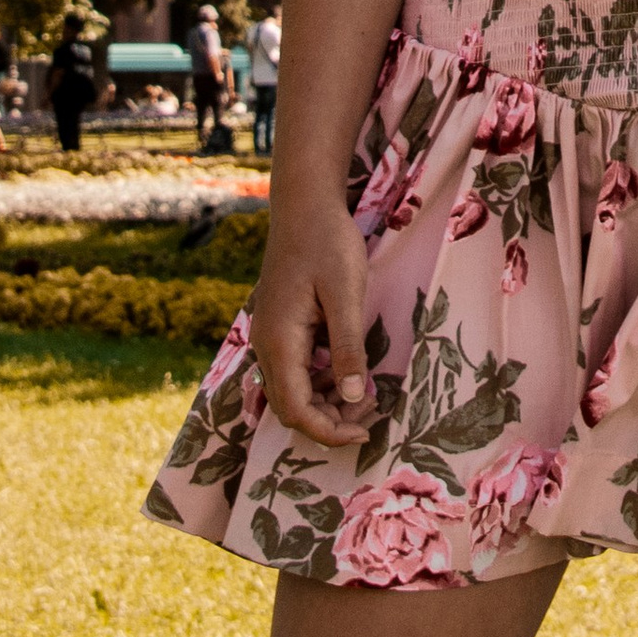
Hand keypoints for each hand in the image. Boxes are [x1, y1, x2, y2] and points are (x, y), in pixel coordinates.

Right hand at [250, 200, 375, 445]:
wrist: (304, 204)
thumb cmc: (327, 242)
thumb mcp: (346, 292)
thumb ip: (348, 346)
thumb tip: (354, 397)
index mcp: (279, 341)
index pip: (295, 410)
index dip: (328, 431)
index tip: (364, 432)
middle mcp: (267, 344)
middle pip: (290, 407)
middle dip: (328, 421)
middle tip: (370, 415)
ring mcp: (271, 335)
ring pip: (291, 390)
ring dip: (325, 402)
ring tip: (365, 395)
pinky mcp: (280, 326)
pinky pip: (295, 369)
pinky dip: (320, 381)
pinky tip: (349, 370)